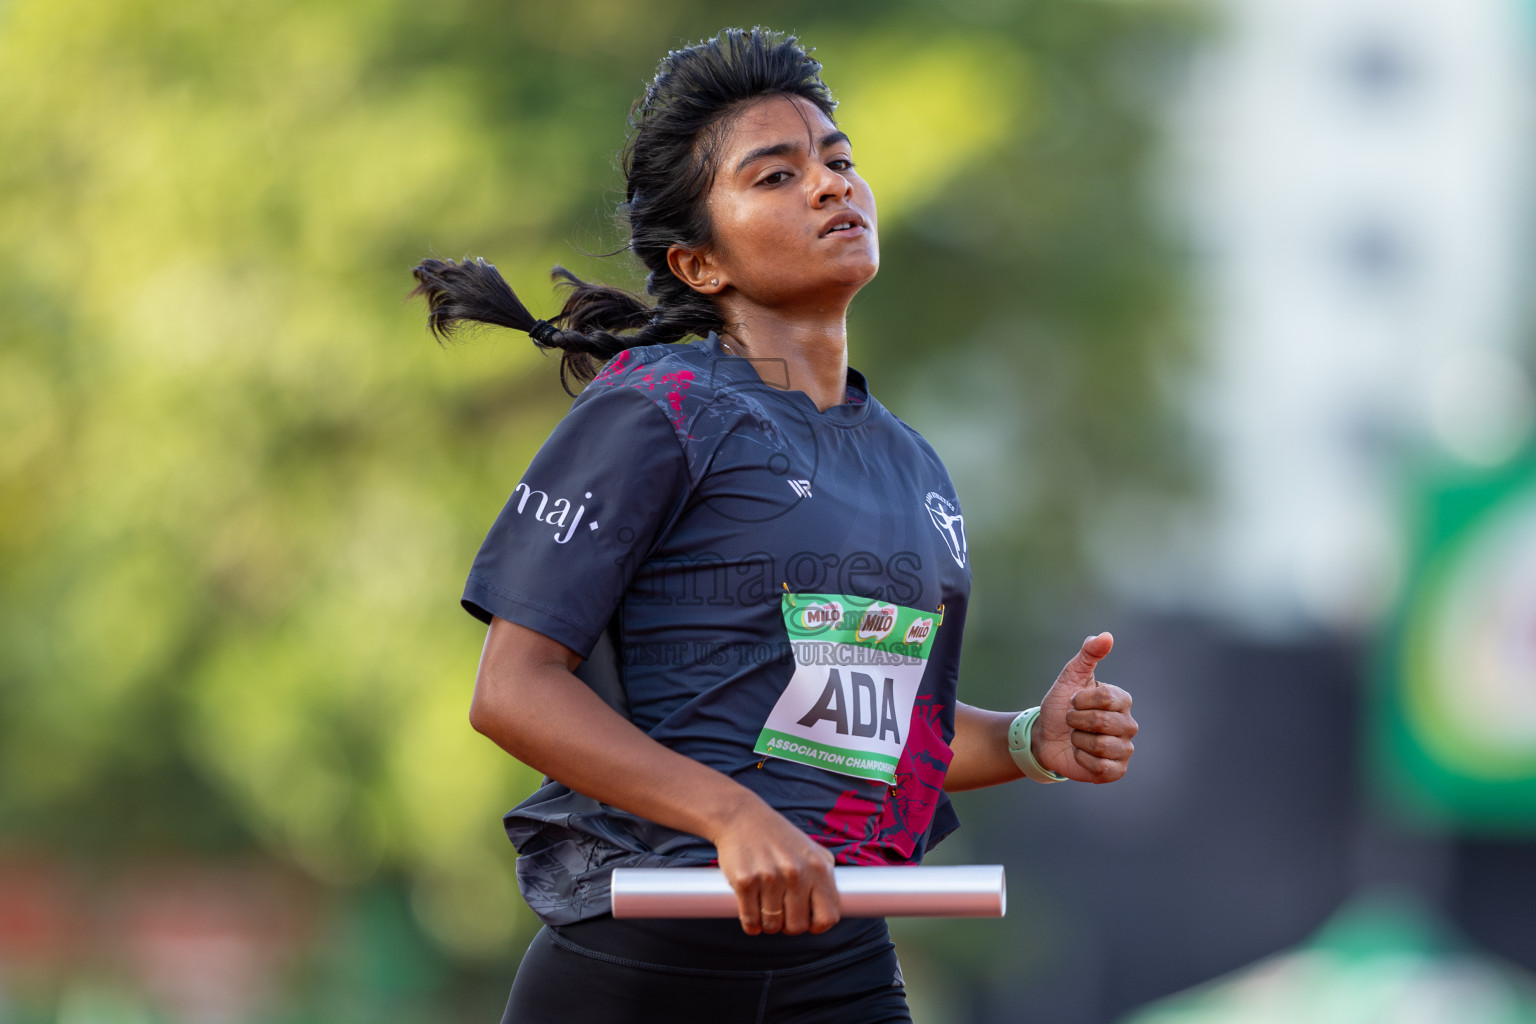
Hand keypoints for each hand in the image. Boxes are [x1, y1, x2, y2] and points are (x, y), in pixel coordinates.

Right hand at [712, 797, 839, 935]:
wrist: (742, 817)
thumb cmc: (779, 837)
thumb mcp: (811, 850)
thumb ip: (825, 877)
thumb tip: (833, 909)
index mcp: (818, 867)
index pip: (828, 916)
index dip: (817, 925)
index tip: (807, 920)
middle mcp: (796, 872)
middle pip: (797, 926)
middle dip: (789, 924)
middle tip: (782, 911)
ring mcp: (769, 877)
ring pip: (772, 926)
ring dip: (768, 923)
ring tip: (766, 906)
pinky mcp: (745, 882)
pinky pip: (750, 921)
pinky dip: (751, 924)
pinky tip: (752, 912)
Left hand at [1033, 632, 1136, 782]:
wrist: (1044, 737)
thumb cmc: (1060, 706)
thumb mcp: (1069, 677)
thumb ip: (1087, 655)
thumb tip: (1106, 636)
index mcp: (1121, 700)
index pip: (1107, 698)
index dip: (1081, 700)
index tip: (1072, 701)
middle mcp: (1128, 724)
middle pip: (1102, 722)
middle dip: (1076, 721)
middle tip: (1071, 721)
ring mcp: (1124, 749)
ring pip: (1101, 746)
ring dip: (1078, 741)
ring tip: (1076, 738)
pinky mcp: (1116, 771)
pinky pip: (1102, 768)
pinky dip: (1083, 760)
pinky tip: (1080, 754)